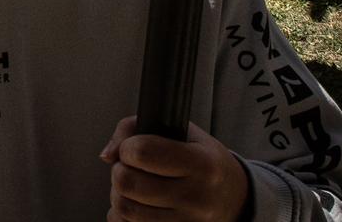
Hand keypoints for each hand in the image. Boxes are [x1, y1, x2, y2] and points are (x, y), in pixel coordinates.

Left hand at [101, 118, 250, 221]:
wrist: (234, 200)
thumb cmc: (203, 161)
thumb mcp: (182, 132)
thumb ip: (135, 128)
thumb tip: (107, 155)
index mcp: (203, 164)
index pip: (144, 152)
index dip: (128, 147)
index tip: (133, 148)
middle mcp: (197, 198)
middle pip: (128, 183)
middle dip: (120, 171)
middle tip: (130, 168)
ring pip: (125, 209)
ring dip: (119, 195)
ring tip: (133, 187)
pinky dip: (123, 217)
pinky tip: (137, 206)